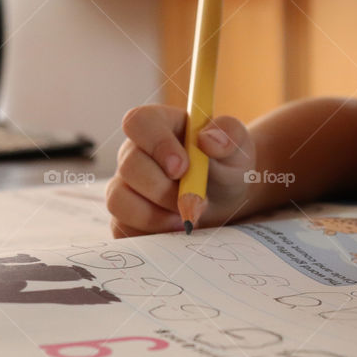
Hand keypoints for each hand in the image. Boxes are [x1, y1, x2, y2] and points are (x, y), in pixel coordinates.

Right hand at [106, 105, 255, 237]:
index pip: (138, 122)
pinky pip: (122, 228)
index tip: (183, 168)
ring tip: (185, 217)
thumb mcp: (238, 146)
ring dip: (154, 216)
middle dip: (164, 190)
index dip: (157, 145)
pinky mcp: (125, 215)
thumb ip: (229, 135)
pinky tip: (175, 228)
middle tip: (196, 200)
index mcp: (158, 125)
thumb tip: (208, 139)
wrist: (225, 197)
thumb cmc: (226, 164)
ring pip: (118, 200)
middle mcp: (134, 152)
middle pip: (129, 166)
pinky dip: (150, 234)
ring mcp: (125, 184)